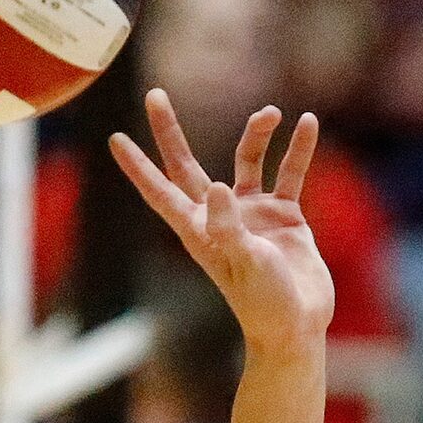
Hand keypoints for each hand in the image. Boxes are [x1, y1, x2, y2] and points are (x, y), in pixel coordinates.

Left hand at [112, 91, 334, 364]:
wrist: (299, 326)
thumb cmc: (262, 304)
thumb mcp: (243, 264)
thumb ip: (229, 227)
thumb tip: (218, 187)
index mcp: (198, 230)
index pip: (159, 191)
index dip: (137, 166)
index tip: (115, 138)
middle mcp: (219, 216)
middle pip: (187, 166)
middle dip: (170, 133)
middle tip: (155, 96)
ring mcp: (251, 213)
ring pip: (247, 160)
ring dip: (257, 135)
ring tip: (271, 114)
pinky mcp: (284, 215)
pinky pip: (289, 173)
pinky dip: (298, 149)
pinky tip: (308, 123)